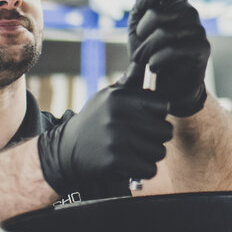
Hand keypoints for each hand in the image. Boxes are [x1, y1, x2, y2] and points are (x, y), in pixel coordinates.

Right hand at [36, 83, 171, 195]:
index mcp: (120, 97)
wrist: (66, 151)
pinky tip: (131, 164)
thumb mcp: (107, 97)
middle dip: (157, 137)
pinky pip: (150, 169)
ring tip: (133, 151)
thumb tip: (143, 60)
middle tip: (140, 138)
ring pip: (160, 152)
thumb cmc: (95, 120)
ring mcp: (117, 139)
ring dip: (150, 155)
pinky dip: (143, 170)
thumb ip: (129, 82)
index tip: (146, 118)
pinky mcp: (115, 161)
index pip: (163, 105)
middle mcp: (118, 116)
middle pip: (166, 131)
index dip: (158, 114)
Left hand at [127, 0, 209, 117]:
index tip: (141, 7)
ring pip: (165, 31)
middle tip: (139, 46)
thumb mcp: (140, 28)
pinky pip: (176, 48)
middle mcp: (189, 13)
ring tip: (144, 60)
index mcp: (175, 3)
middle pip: (160, 11)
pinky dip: (159, 59)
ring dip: (147, 49)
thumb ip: (143, 2)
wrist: (164, 88)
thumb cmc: (151, 54)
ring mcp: (198, 30)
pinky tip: (154, 66)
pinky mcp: (203, 48)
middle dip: (142, 30)